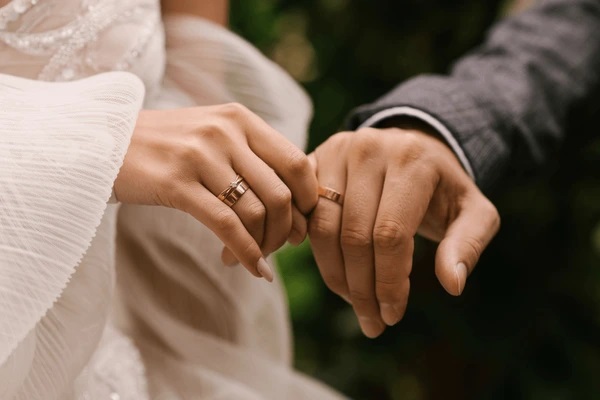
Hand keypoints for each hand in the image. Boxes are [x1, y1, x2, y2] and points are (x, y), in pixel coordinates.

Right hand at [115, 103, 317, 280]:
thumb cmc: (167, 145)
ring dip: (262, 246)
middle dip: (287, 231)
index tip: (302, 225)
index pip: (297, 163)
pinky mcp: (176, 183)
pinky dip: (245, 253)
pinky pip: (226, 226)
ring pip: (256, 213)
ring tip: (253, 257)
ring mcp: (201, 156)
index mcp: (241, 119)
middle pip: (281, 194)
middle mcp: (226, 132)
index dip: (309, 201)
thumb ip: (253, 158)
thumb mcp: (215, 136)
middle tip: (280, 248)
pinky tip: (251, 269)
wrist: (105, 139)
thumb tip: (295, 204)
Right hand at [308, 125, 499, 336]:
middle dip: (362, 289)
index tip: (393, 315)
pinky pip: (304, 215)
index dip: (389, 282)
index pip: (390, 233)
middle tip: (372, 322)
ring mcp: (336, 152)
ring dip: (336, 276)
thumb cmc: (443, 188)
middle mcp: (368, 149)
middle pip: (353, 235)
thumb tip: (451, 284)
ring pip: (323, 228)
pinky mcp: (314, 161)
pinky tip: (334, 274)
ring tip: (355, 304)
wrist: (413, 147)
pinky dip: (313, 250)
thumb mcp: (474, 211)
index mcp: (411, 160)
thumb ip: (468, 244)